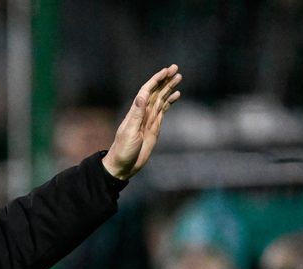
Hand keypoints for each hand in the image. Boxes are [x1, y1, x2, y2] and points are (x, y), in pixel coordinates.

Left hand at [102, 64, 181, 180]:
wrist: (123, 165)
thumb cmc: (123, 149)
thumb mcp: (130, 132)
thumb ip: (137, 114)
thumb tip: (142, 96)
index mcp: (136, 112)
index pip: (147, 91)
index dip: (156, 80)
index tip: (166, 71)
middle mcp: (143, 113)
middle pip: (156, 92)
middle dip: (165, 80)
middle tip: (176, 68)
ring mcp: (149, 119)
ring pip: (161, 99)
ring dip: (169, 88)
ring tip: (178, 77)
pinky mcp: (154, 127)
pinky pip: (163, 110)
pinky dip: (170, 101)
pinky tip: (176, 95)